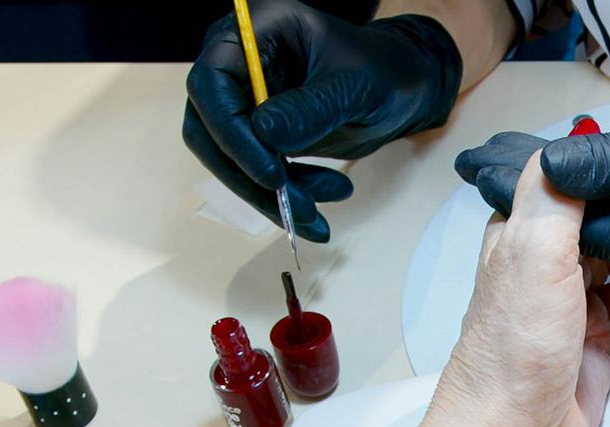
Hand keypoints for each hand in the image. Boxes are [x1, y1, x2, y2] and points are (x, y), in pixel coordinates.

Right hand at [183, 0, 462, 241]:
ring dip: (269, 195)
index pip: (212, 81)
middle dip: (251, 175)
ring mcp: (244, 100)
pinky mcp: (256, 134)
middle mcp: (238, 61)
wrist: (400, 88)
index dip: (232, 131)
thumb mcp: (356, 86)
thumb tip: (264, 134)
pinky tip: (322, 202)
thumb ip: (313, 108)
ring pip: (229, 159)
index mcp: (254, 30)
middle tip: (298, 206)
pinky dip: (283, 197)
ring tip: (318, 213)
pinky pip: (253, 173)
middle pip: (209, 127)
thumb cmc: (382, 71)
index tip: (272, 173)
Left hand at [383, 155, 609, 426]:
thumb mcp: (532, 253)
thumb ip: (556, 196)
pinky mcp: (593, 338)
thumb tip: (576, 139)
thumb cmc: (509, 357)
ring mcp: (567, 302)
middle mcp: (539, 265)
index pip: (562, 180)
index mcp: (516, 235)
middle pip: (593, 215)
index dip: (600, 162)